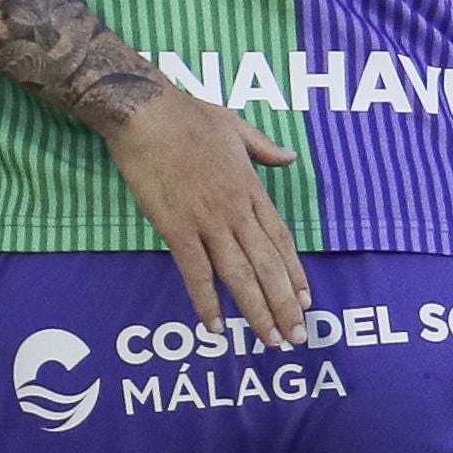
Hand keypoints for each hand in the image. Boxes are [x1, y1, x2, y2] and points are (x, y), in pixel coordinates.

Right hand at [101, 92, 309, 343]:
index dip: (295, 274)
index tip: (306, 301)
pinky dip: (206, 300)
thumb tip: (289, 158)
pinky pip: (195, 271)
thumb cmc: (188, 115)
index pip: (281, 240)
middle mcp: (235, 210)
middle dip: (284, 304)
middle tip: (297, 336)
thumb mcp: (235, 126)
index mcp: (251, 188)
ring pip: (238, 274)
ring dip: (256, 310)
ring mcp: (206, 220)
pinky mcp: (175, 226)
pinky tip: (214, 326)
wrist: (146, 113)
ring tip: (270, 339)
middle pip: (267, 265)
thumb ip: (263, 148)